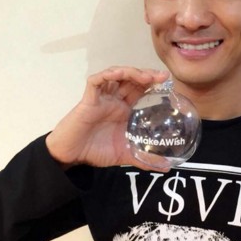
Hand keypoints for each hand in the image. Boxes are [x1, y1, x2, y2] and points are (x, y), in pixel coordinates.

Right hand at [46, 67, 169, 169]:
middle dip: (147, 74)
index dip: (154, 84)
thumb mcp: (125, 154)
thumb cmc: (95, 151)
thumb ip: (144, 160)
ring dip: (131, 72)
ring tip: (146, 77)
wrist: (71, 156)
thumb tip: (166, 168)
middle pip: (132, 79)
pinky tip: (119, 74)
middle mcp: (114, 100)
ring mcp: (102, 98)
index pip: (141, 90)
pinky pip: (96, 81)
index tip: (168, 83)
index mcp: (124, 110)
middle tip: (162, 77)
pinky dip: (107, 75)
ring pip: (116, 75)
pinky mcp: (88, 99)